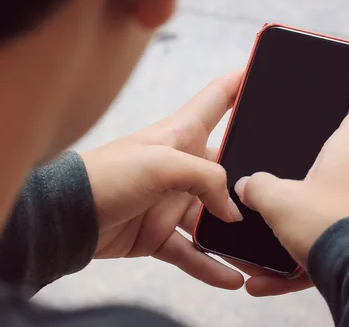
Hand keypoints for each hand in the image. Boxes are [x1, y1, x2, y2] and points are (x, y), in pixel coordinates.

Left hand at [81, 70, 246, 289]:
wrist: (67, 216)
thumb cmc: (107, 174)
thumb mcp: (161, 164)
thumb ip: (205, 179)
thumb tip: (231, 209)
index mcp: (181, 135)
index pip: (217, 99)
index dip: (241, 83)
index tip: (266, 70)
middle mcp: (181, 166)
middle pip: (227, 168)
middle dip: (251, 180)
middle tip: (282, 192)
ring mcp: (171, 201)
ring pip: (213, 219)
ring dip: (234, 235)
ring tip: (263, 250)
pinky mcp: (159, 233)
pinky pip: (192, 252)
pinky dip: (210, 265)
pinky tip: (231, 277)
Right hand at [235, 105, 348, 293]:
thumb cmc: (329, 224)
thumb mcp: (278, 200)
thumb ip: (257, 187)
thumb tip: (247, 185)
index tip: (334, 114)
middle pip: (338, 167)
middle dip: (306, 178)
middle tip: (278, 184)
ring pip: (326, 213)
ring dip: (295, 227)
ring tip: (263, 243)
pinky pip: (325, 248)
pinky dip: (296, 262)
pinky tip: (263, 282)